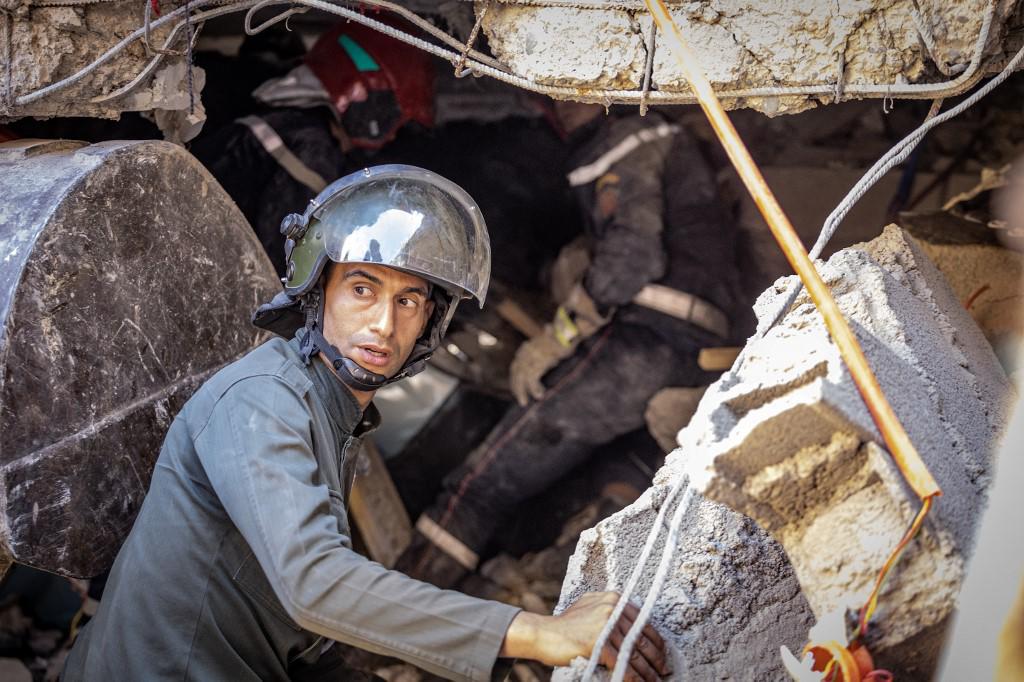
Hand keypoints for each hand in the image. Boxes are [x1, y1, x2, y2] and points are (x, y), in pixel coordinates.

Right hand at [501, 592, 669, 680]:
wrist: (544, 633)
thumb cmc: (567, 625)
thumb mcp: (591, 608)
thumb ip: (612, 611)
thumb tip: (635, 627)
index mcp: (614, 599)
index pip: (644, 621)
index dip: (656, 641)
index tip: (662, 655)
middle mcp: (612, 608)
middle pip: (642, 638)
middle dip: (656, 658)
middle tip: (663, 671)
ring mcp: (605, 625)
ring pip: (634, 653)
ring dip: (647, 671)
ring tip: (654, 681)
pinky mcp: (599, 643)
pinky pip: (622, 664)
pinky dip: (633, 677)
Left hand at [508, 331, 569, 405]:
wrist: (569, 330)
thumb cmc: (563, 338)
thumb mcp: (548, 346)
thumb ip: (543, 356)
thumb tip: (545, 368)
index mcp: (527, 347)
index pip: (516, 365)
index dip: (515, 379)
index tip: (517, 389)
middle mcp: (527, 350)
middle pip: (516, 372)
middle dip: (517, 387)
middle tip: (521, 400)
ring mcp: (532, 355)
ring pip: (522, 377)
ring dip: (522, 391)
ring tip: (525, 401)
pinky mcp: (540, 360)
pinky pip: (532, 378)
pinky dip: (533, 388)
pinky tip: (539, 395)